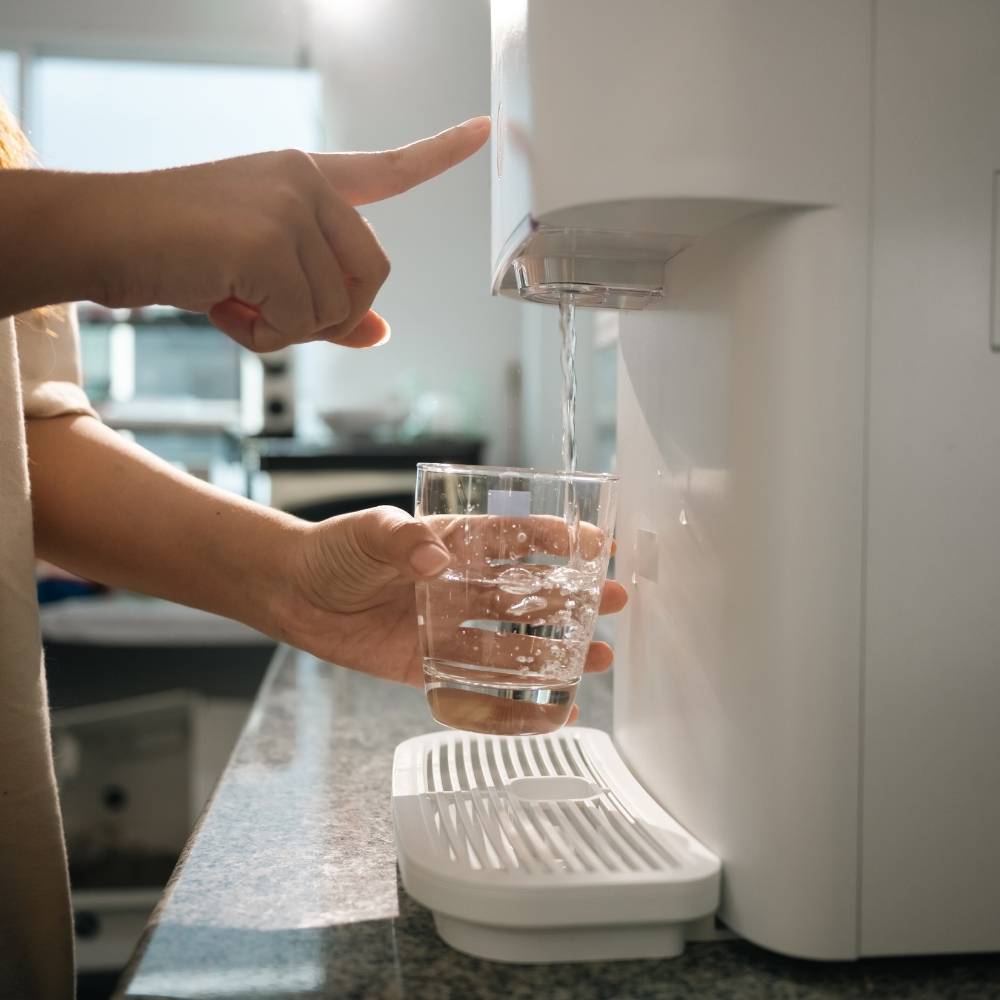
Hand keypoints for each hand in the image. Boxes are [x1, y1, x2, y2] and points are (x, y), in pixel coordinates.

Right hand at [80, 117, 490, 351]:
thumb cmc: (181, 256)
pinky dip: (263, 336)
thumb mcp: (262, 280)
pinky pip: (299, 321)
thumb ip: (324, 303)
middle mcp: (304, 180)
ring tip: (231, 301)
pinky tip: (221, 305)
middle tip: (268, 313)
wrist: (101, 236)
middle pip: (372, 276)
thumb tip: (380, 333)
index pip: (386, 169)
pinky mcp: (267, 237)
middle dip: (329, 316)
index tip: (488, 130)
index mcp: (306, 179)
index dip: (439, 155)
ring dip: (284, 330)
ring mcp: (288, 204)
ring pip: (335, 308)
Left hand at [277, 506, 627, 695]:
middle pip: (528, 592)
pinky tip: (549, 706)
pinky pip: (479, 684)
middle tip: (614, 600)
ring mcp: (450, 626)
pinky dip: (513, 699)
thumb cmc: (334, 550)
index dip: (557, 539)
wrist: (295, 593)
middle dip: (573, 596)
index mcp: (454, 542)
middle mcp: (461, 584)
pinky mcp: (432, 665)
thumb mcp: (368, 532)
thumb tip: (436, 559)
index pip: (516, 537)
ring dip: (556, 649)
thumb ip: (402, 540)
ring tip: (597, 657)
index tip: (596, 545)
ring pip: (514, 641)